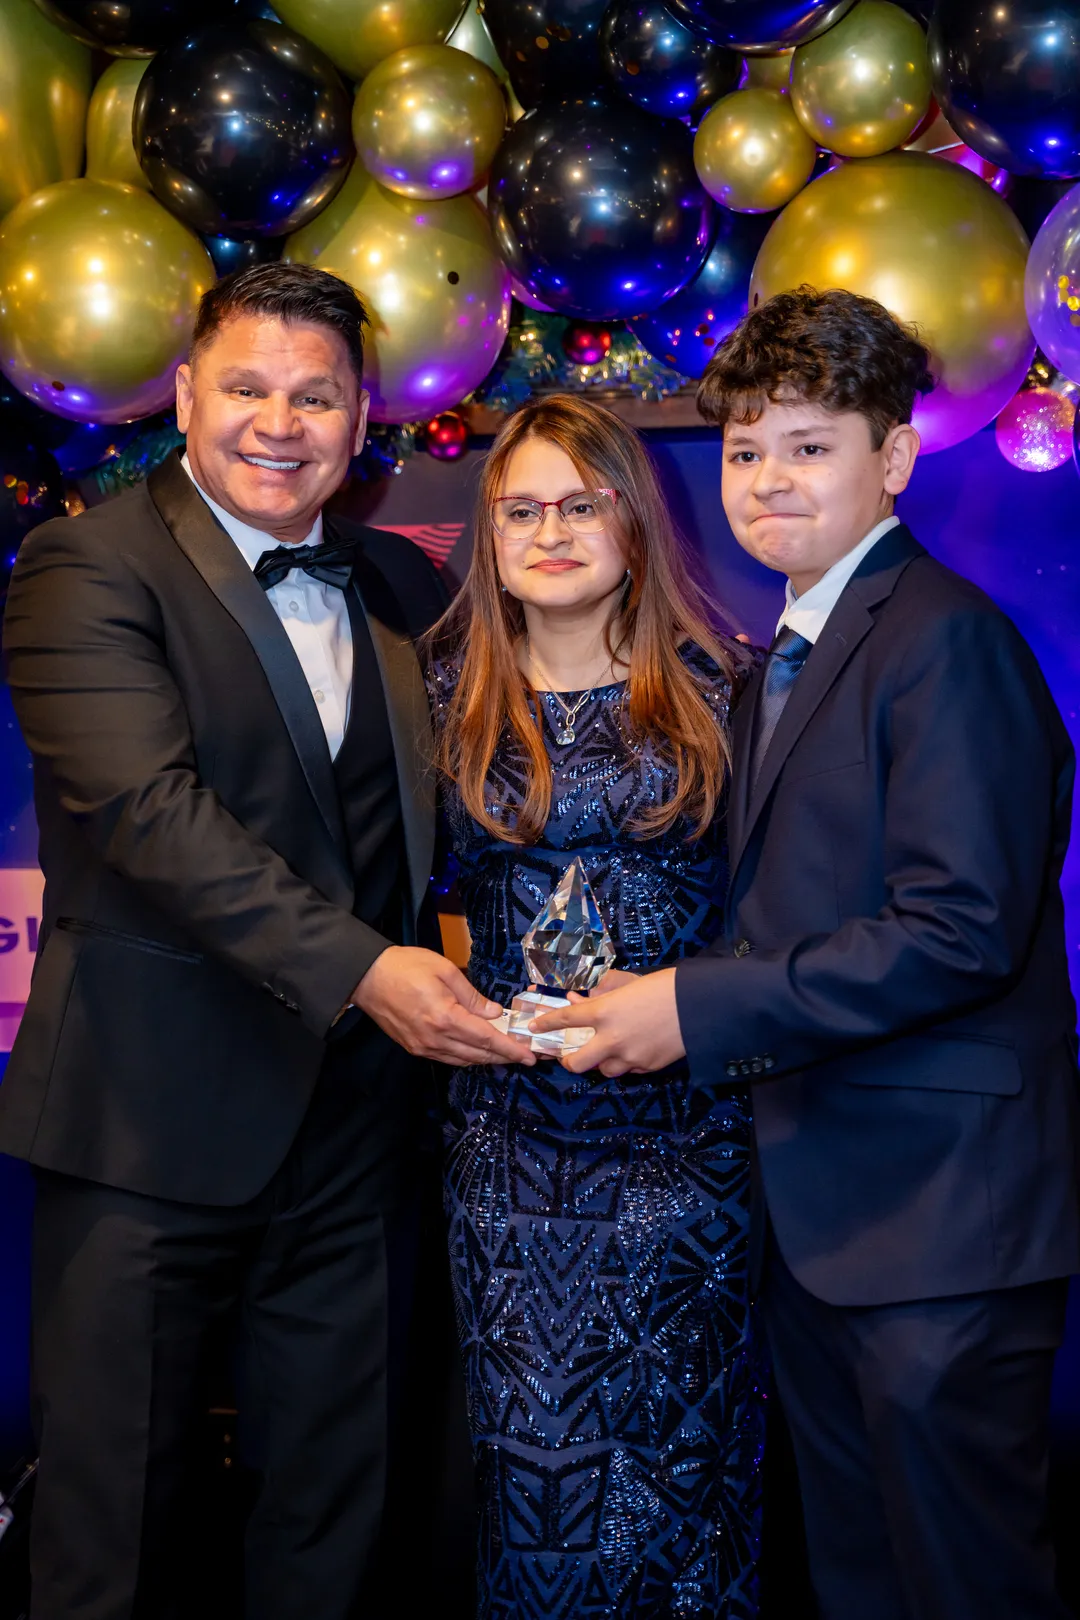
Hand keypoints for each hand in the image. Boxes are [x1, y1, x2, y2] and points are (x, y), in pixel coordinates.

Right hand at [352, 946, 533, 1067]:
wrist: (366, 977)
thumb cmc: (406, 966)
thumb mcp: (445, 970)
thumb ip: (472, 995)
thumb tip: (494, 1013)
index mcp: (445, 1018)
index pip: (486, 1039)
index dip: (510, 1049)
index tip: (529, 1057)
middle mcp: (435, 1039)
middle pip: (477, 1055)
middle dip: (503, 1057)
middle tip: (524, 1057)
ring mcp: (422, 1047)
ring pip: (462, 1061)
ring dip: (485, 1059)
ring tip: (505, 1054)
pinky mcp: (413, 1047)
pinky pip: (447, 1058)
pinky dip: (465, 1057)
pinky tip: (476, 1051)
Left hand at [529, 968, 683, 1076]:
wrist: (699, 1005)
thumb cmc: (664, 987)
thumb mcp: (629, 986)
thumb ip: (604, 996)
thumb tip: (581, 1000)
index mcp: (605, 1012)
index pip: (565, 1019)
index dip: (546, 1023)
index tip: (534, 1027)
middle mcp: (612, 1038)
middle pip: (576, 1063)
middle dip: (568, 1061)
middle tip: (570, 1055)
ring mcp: (630, 1056)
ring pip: (604, 1071)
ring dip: (602, 1062)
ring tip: (610, 1051)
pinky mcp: (648, 1066)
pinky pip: (630, 1070)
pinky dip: (628, 1063)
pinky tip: (636, 1050)